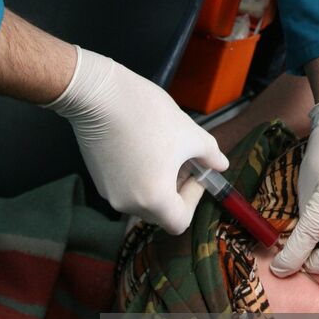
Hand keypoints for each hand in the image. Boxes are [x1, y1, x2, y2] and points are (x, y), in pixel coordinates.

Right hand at [44, 47, 227, 232]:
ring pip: (142, 198)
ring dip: (157, 181)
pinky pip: (125, 186)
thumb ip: (210, 155)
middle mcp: (128, 204)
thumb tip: (221, 165)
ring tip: (162, 149)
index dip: (193, 200)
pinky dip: (138, 174)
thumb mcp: (190, 134)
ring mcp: (109, 192)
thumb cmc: (150, 116)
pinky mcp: (97, 178)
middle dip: (176, 189)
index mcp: (154, 199)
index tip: (196, 173)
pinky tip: (141, 145)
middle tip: (182, 160)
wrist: (101, 95)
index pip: (179, 222)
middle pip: (160, 212)